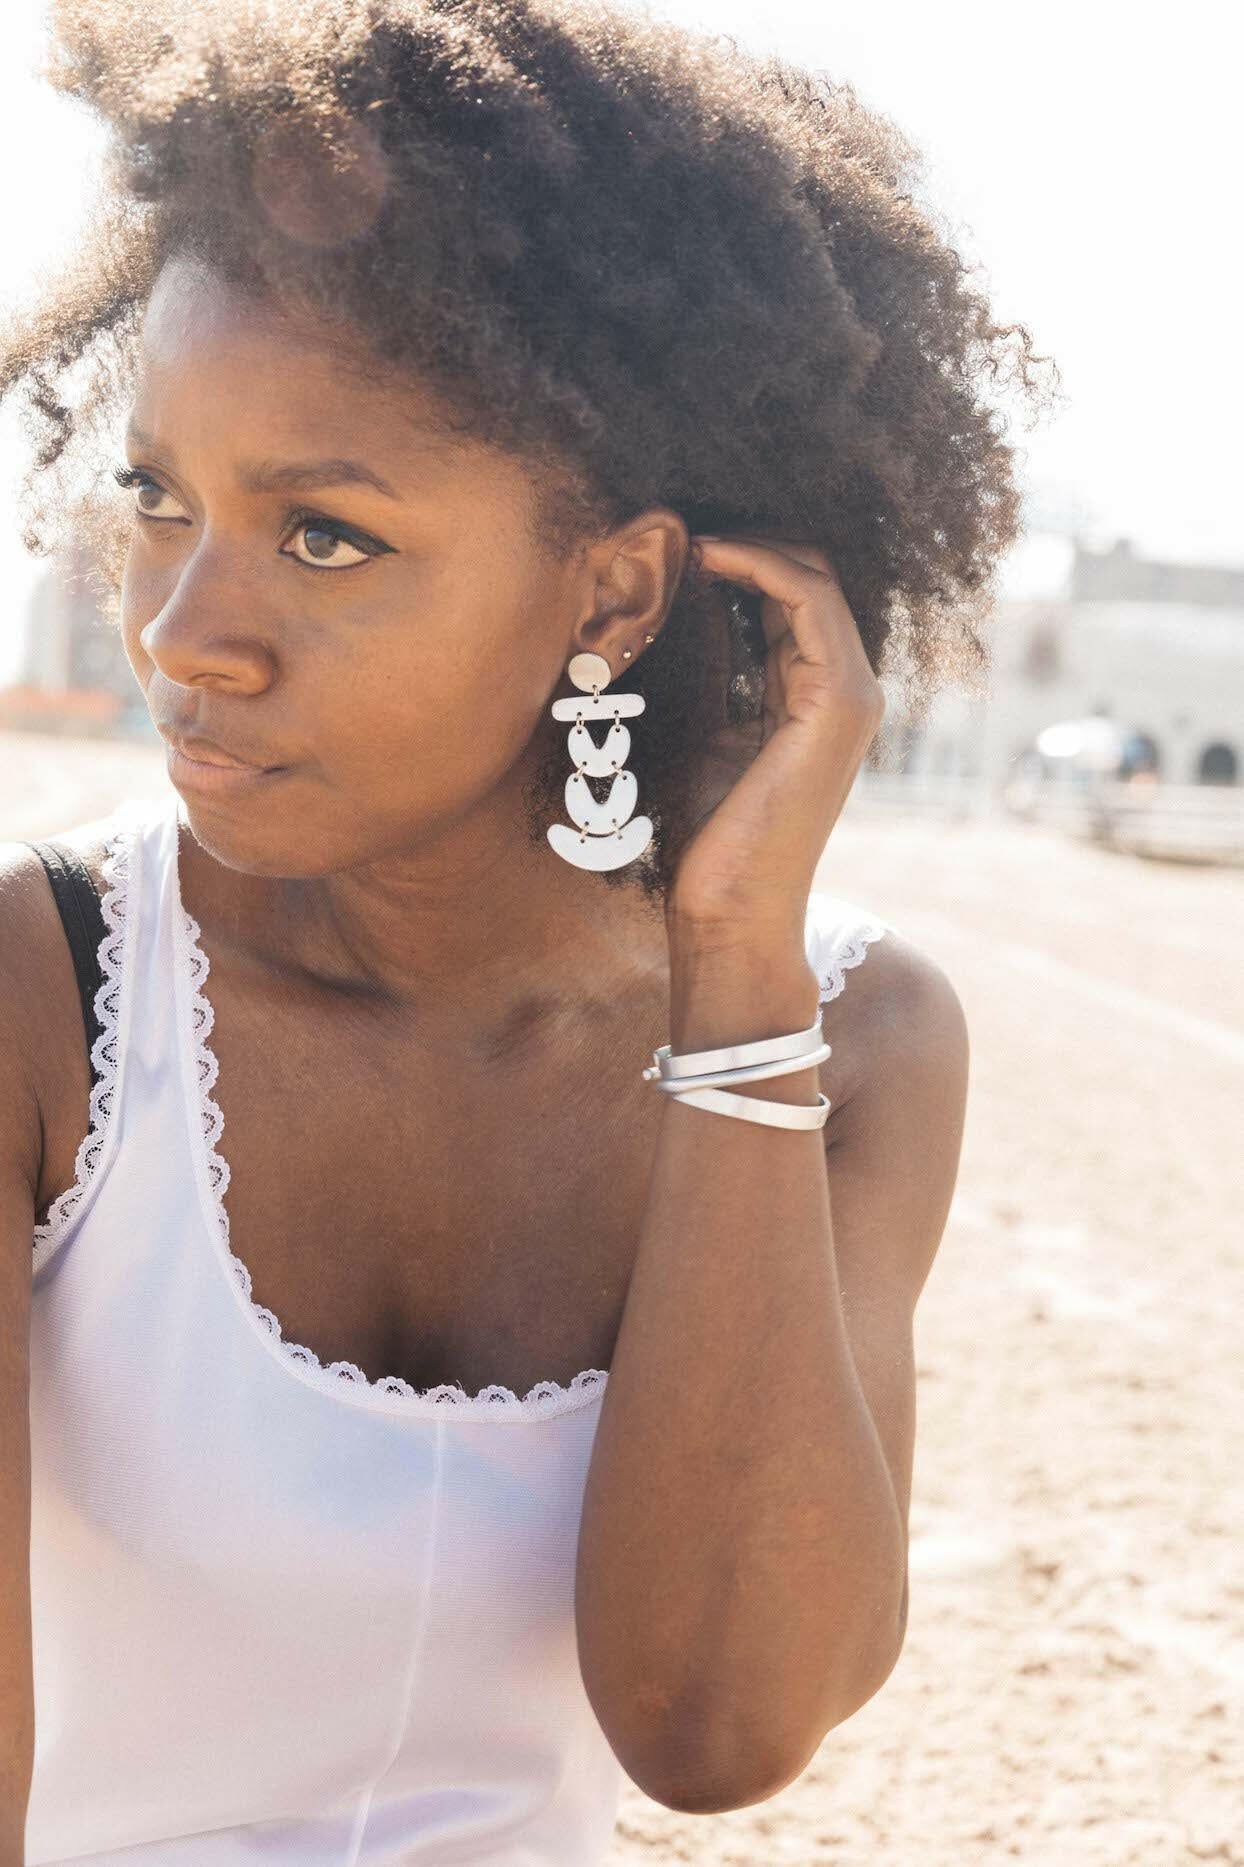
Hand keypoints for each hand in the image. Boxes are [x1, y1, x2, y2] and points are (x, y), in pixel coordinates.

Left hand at [666, 535, 884, 936]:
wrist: (730, 908)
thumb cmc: (710, 838)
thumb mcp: (707, 730)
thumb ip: (717, 672)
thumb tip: (685, 607)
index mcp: (817, 694)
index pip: (795, 592)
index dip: (743, 553)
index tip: (680, 537)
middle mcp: (848, 687)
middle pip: (813, 571)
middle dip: (749, 535)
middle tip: (681, 522)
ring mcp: (853, 694)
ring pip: (816, 574)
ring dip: (750, 540)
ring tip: (688, 532)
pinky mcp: (840, 702)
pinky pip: (810, 600)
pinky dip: (759, 565)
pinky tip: (709, 556)